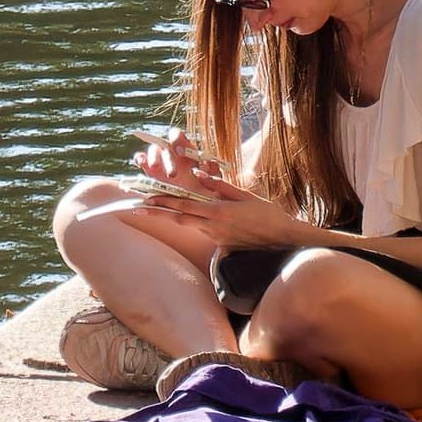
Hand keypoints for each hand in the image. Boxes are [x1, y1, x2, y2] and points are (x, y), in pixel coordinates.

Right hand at [131, 133, 232, 191]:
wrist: (188, 197)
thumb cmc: (201, 184)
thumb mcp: (209, 178)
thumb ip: (212, 171)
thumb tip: (209, 166)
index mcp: (184, 148)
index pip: (177, 135)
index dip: (177, 140)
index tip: (180, 151)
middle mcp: (170, 150)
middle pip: (166, 146)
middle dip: (168, 159)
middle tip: (173, 174)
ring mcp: (158, 157)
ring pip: (153, 150)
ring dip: (154, 158)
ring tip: (154, 167)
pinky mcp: (148, 167)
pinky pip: (141, 158)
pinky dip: (140, 158)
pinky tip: (141, 162)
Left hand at [152, 186, 307, 255]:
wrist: (283, 241)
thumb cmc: (268, 215)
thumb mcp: (246, 196)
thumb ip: (222, 187)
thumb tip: (201, 176)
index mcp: (218, 212)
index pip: (184, 206)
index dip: (163, 203)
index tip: (145, 200)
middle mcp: (213, 227)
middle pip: (179, 218)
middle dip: (158, 212)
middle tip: (138, 208)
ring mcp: (216, 237)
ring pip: (189, 224)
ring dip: (172, 216)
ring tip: (155, 209)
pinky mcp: (221, 245)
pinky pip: (203, 231)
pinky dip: (192, 223)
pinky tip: (187, 217)